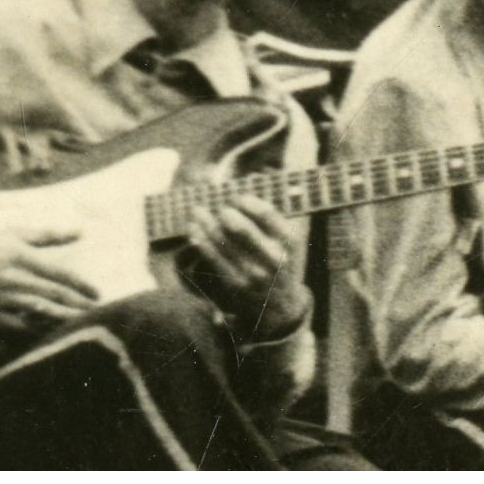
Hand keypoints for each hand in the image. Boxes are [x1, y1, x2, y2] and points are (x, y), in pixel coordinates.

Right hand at [0, 214, 98, 331]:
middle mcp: (12, 277)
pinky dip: (33, 329)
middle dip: (77, 304)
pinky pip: (15, 326)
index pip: (59, 274)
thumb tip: (80, 231)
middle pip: (53, 294)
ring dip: (61, 318)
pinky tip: (47, 331)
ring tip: (78, 321)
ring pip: (37, 311)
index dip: (81, 285)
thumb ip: (49, 235)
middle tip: (96, 310)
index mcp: (21, 256)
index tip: (97, 293)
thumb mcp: (15, 233)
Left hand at [182, 195, 309, 339]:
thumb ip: (274, 212)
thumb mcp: (289, 240)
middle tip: (216, 206)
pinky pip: (213, 259)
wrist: (281, 309)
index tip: (236, 196)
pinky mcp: (235, 284)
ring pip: (223, 242)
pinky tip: (194, 231)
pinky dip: (201, 242)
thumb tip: (258, 174)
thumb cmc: (282, 265)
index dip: (247, 200)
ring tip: (197, 212)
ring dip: (206, 223)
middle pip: (241, 227)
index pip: (266, 213)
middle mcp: (272, 258)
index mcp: (289, 242)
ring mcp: (253, 273)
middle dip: (224, 212)